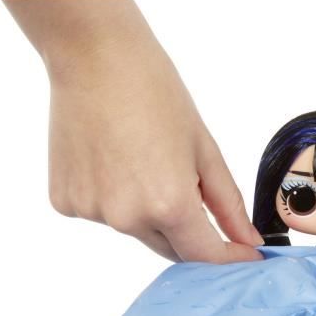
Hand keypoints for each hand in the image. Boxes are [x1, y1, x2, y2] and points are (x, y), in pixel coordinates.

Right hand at [3, 0, 262, 262]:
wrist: (94, 56)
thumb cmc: (154, 93)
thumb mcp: (204, 151)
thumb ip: (229, 205)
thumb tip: (248, 240)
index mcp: (168, 205)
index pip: (205, 255)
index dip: (230, 258)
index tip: (246, 255)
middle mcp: (128, 218)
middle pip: (171, 249)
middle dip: (191, 235)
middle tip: (192, 195)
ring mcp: (93, 213)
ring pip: (138, 232)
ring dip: (151, 215)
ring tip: (144, 164)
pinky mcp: (67, 203)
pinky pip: (104, 215)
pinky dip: (116, 200)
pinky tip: (114, 163)